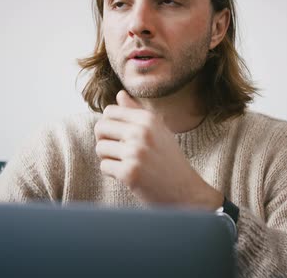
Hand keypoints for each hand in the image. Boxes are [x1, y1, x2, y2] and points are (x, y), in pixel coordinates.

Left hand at [94, 90, 222, 208]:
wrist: (186, 191)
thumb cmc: (169, 160)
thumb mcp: (158, 131)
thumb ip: (136, 112)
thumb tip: (119, 94)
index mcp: (148, 119)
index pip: (110, 111)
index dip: (109, 125)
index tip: (119, 137)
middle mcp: (141, 132)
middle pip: (100, 128)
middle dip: (104, 141)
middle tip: (118, 152)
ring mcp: (135, 152)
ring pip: (100, 148)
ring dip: (109, 159)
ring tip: (126, 165)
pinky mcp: (130, 173)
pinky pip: (104, 167)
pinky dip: (113, 173)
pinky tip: (129, 176)